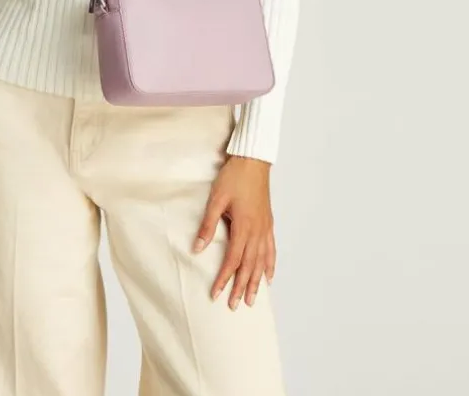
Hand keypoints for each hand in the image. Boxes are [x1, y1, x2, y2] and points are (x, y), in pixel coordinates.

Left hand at [192, 155, 275, 309]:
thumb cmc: (234, 177)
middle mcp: (257, 231)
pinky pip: (271, 250)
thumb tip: (198, 248)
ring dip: (257, 282)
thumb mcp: (216, 199)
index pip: (232, 260)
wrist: (253, 161)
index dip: (224, 279)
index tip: (216, 294)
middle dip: (242, 287)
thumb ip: (207, 224)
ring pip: (262, 261)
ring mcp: (265, 228)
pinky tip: (268, 276)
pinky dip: (270, 265)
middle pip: (249, 266)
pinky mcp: (269, 223)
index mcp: (243, 226)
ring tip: (253, 299)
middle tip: (236, 306)